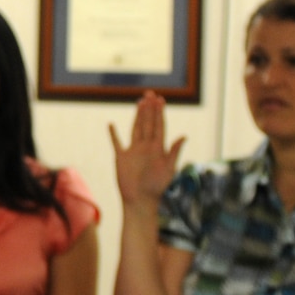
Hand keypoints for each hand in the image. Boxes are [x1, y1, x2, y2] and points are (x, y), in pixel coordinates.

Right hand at [109, 91, 184, 208]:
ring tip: (139, 102)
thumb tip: (183, 136)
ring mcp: (133, 151)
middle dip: (149, 109)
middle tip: (150, 94)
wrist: (140, 200)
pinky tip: (111, 125)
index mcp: (158, 148)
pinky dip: (113, 134)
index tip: (160, 99)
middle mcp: (146, 147)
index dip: (160, 113)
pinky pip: (117, 143)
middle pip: (148, 123)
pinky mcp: (121, 157)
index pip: (159, 126)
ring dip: (137, 116)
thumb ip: (174, 152)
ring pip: (136, 129)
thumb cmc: (156, 188)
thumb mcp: (168, 169)